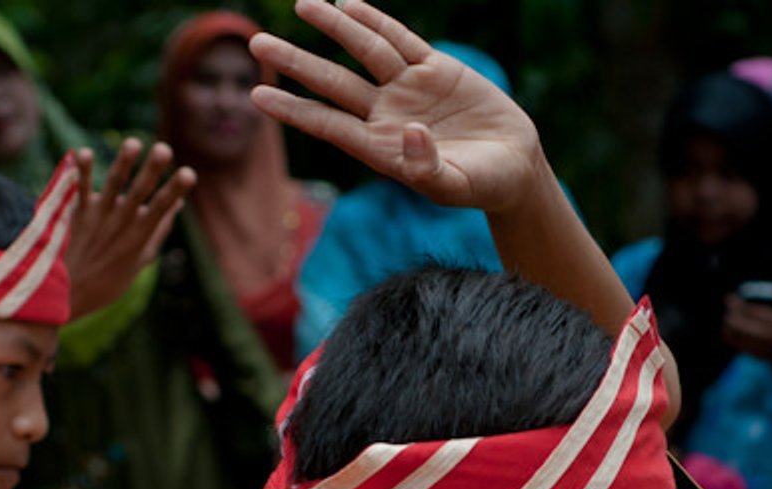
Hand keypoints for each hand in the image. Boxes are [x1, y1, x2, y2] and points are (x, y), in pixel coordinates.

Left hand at [62, 139, 194, 320]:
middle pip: (139, 193)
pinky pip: (79, 191)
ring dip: (122, 164)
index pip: (161, 209)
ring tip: (133, 142)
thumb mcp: (140, 260)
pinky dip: (82, 172)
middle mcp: (120, 225)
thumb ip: (158, 230)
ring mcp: (97, 219)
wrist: (69, 294)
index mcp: (139, 237)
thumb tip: (177, 203)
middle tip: (164, 149)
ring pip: (112, 187)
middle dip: (152, 170)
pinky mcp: (76, 215)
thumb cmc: (109, 280)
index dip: (175, 190)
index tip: (189, 173)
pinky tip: (84, 151)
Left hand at [249, 0, 542, 211]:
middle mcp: (386, 115)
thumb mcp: (455, 187)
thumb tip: (410, 131)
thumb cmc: (482, 187)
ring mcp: (408, 88)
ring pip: (364, 52)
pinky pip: (400, 40)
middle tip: (257, 43)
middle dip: (297, 62)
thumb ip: (428, 168)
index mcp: (381, 148)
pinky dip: (376, 21)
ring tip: (303, 4)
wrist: (515, 166)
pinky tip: (350, 5)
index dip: (293, 109)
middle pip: (334, 83)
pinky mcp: (435, 68)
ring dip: (335, 27)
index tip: (256, 96)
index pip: (328, 125)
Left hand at [722, 293, 771, 367]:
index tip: (730, 298)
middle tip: (728, 308)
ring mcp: (765, 348)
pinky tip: (731, 330)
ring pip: (739, 337)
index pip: (754, 312)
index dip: (739, 305)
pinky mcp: (759, 356)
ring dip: (729, 327)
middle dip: (732, 315)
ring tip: (727, 319)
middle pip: (743, 324)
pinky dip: (733, 338)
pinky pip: (740, 346)